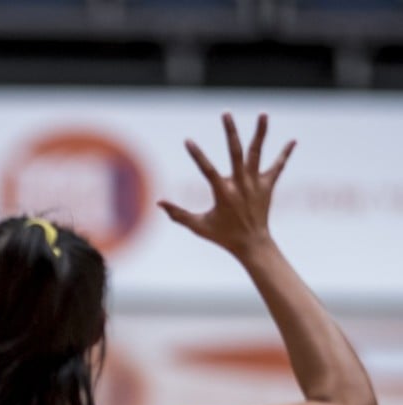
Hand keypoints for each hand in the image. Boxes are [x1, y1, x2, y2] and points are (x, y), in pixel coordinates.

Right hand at [157, 113, 294, 256]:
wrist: (252, 244)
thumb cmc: (223, 236)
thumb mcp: (198, 226)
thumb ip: (178, 214)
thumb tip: (159, 203)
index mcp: (223, 193)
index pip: (208, 170)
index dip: (197, 155)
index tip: (188, 140)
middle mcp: (241, 185)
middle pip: (236, 152)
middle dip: (230, 132)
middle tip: (226, 113)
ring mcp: (256, 184)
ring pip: (257, 154)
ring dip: (260, 133)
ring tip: (262, 114)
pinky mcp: (267, 187)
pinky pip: (277, 168)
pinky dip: (284, 154)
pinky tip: (292, 141)